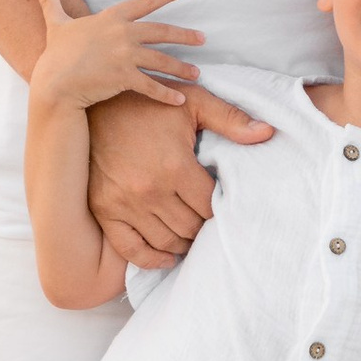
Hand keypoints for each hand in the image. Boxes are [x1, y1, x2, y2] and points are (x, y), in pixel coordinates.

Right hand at [26, 0, 202, 113]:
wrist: (54, 82)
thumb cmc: (56, 54)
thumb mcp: (56, 24)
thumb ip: (50, 2)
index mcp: (111, 18)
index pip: (145, 2)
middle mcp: (123, 34)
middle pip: (162, 32)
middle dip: (185, 36)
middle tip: (203, 38)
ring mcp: (125, 56)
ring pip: (162, 60)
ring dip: (182, 68)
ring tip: (197, 74)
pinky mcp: (125, 78)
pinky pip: (151, 86)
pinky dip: (167, 94)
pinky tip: (180, 99)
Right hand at [84, 77, 273, 273]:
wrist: (93, 104)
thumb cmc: (147, 101)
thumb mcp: (193, 100)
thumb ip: (230, 119)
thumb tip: (268, 133)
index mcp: (174, 166)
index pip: (210, 206)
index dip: (221, 208)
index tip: (223, 203)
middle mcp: (149, 190)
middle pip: (191, 228)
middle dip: (204, 226)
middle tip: (209, 220)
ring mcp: (124, 204)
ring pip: (167, 241)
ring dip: (185, 242)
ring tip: (193, 235)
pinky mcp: (104, 210)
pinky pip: (132, 250)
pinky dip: (153, 259)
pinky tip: (168, 256)